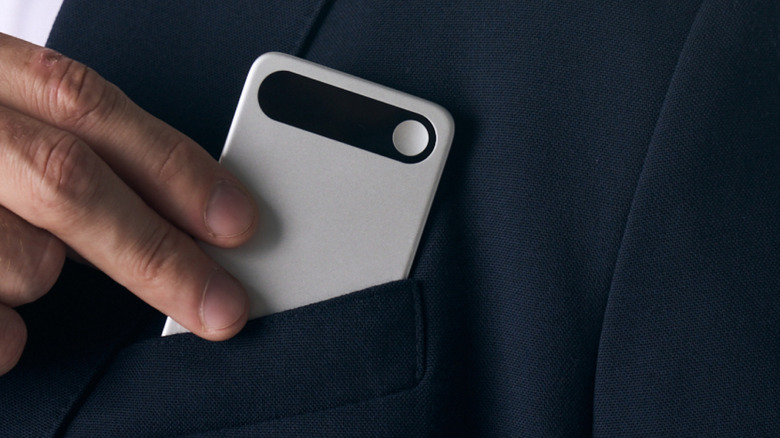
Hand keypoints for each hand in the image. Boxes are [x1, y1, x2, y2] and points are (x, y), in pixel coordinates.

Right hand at [0, 34, 257, 374]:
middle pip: (68, 181)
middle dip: (157, 254)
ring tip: (13, 253)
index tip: (236, 220)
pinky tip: (0, 320)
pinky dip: (2, 334)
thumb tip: (175, 206)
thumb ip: (65, 141)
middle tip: (220, 306)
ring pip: (21, 260)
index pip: (88, 105)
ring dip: (40, 275)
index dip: (172, 165)